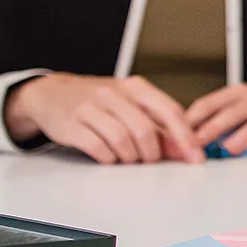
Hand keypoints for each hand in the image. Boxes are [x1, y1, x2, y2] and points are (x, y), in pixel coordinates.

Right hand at [3, 73, 204, 163]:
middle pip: (145, 129)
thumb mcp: (130, 105)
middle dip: (153, 152)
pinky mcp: (71, 124)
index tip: (194, 156)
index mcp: (135, 86)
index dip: (185, 136)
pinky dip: (109, 158)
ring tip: (130, 158)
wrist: (52, 93)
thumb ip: (158, 124)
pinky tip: (110, 157)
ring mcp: (90, 108)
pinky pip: (98, 147)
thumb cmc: (98, 101)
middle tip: (151, 160)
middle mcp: (113, 93)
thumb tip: (183, 148)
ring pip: (122, 139)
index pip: (169, 110)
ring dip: (131, 157)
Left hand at [185, 83, 246, 154]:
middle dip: (213, 128)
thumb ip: (213, 123)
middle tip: (197, 143)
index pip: (208, 105)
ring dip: (245, 133)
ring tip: (231, 148)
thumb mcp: (234, 111)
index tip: (176, 137)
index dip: (191, 121)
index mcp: (235, 95)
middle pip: (232, 112)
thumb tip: (184, 142)